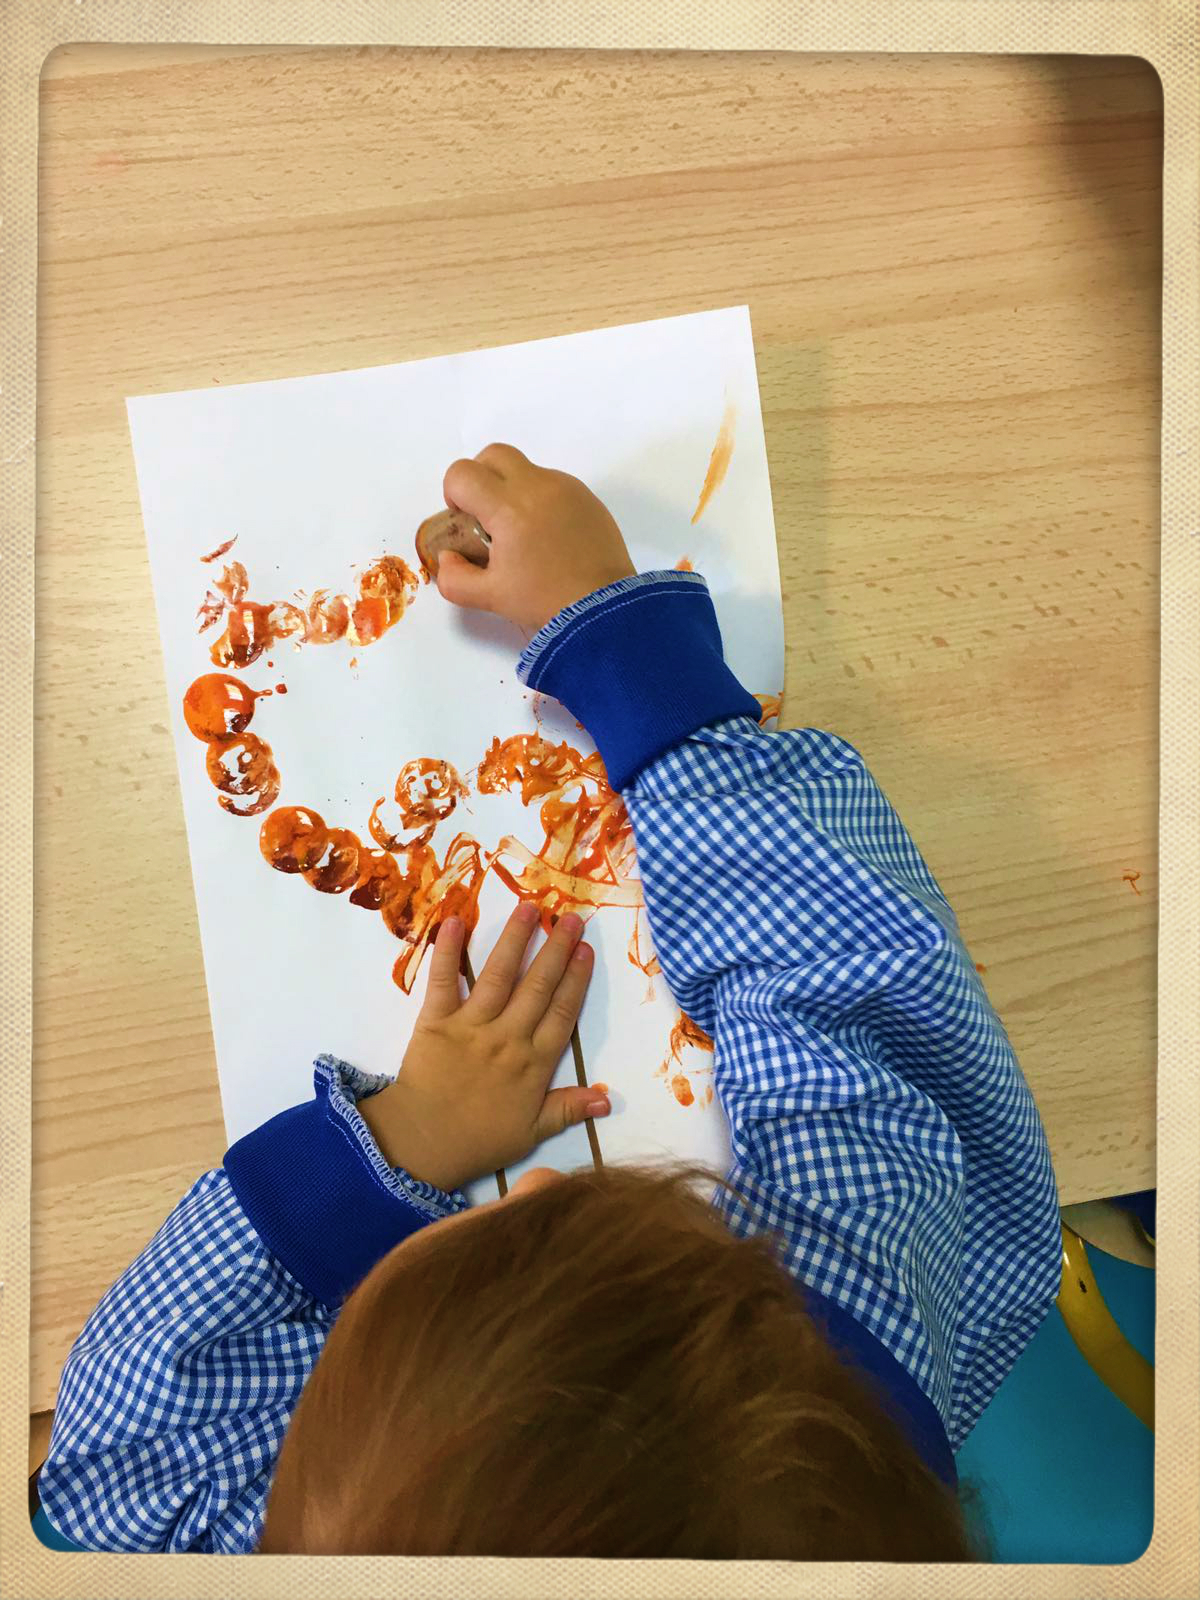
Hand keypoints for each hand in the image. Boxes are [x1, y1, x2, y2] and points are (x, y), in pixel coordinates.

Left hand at [357, 904, 609, 1191]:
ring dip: (515, 939)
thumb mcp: (531, 1133)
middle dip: (556, 950)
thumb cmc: (479, 1141)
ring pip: (499, 975)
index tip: (586, 950)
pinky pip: (443, 982)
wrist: (422, 1145)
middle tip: (570, 918)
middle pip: (538, 986)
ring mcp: (471, 1026)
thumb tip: (608, 1098)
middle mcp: (507, 1037)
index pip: (562, 1014)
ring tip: (529, 908)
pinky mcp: (435, 1022)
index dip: (576, 980)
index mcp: (533, 1064)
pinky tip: (456, 921)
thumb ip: (568, 1109)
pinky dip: (448, 952)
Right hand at [436, 443, 635, 632]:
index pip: (463, 473)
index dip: (454, 494)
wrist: (605, 609)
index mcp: (509, 508)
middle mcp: (538, 487)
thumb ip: (454, 578)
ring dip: (512, 489)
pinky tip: (549, 536)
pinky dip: (540, 499)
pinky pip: (553, 483)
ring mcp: (566, 488)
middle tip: (486, 515)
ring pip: (526, 468)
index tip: (466, 521)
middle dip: (480, 477)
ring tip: (522, 532)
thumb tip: (448, 557)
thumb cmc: (545, 602)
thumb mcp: (490, 597)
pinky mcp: (587, 497)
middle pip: (494, 455)